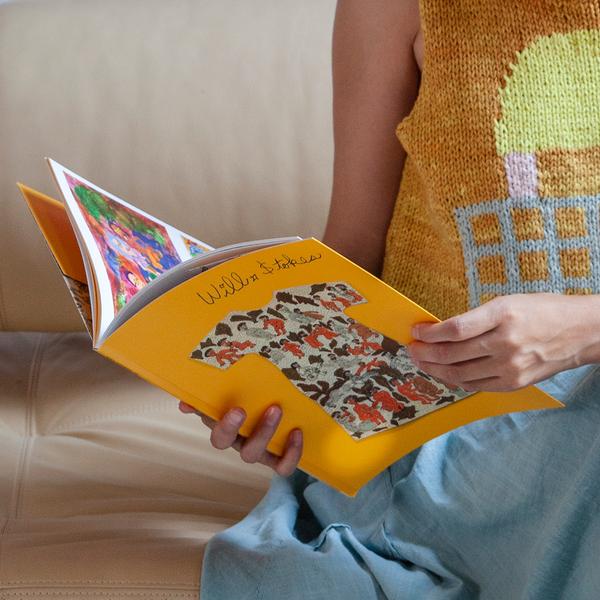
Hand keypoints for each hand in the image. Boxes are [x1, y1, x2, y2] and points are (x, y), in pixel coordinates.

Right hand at [178, 401, 302, 476]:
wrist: (267, 400)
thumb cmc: (242, 396)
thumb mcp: (225, 393)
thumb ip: (206, 397)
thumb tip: (185, 405)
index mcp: (227, 431)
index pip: (220, 438)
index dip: (227, 428)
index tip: (238, 409)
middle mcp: (242, 445)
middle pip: (245, 452)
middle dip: (260, 432)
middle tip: (273, 408)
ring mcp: (260, 452)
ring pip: (263, 456)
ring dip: (271, 435)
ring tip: (279, 410)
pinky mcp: (278, 457)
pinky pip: (283, 466)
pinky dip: (292, 453)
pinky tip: (297, 432)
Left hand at [407, 293, 599, 391]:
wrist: (580, 333)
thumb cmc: (541, 311)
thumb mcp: (507, 302)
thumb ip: (476, 319)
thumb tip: (440, 332)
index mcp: (503, 314)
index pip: (455, 329)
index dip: (429, 333)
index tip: (416, 331)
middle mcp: (506, 342)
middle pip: (452, 354)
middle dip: (424, 353)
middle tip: (412, 349)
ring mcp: (510, 366)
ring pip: (459, 373)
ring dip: (434, 369)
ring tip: (422, 362)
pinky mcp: (514, 383)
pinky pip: (475, 386)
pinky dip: (455, 380)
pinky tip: (444, 372)